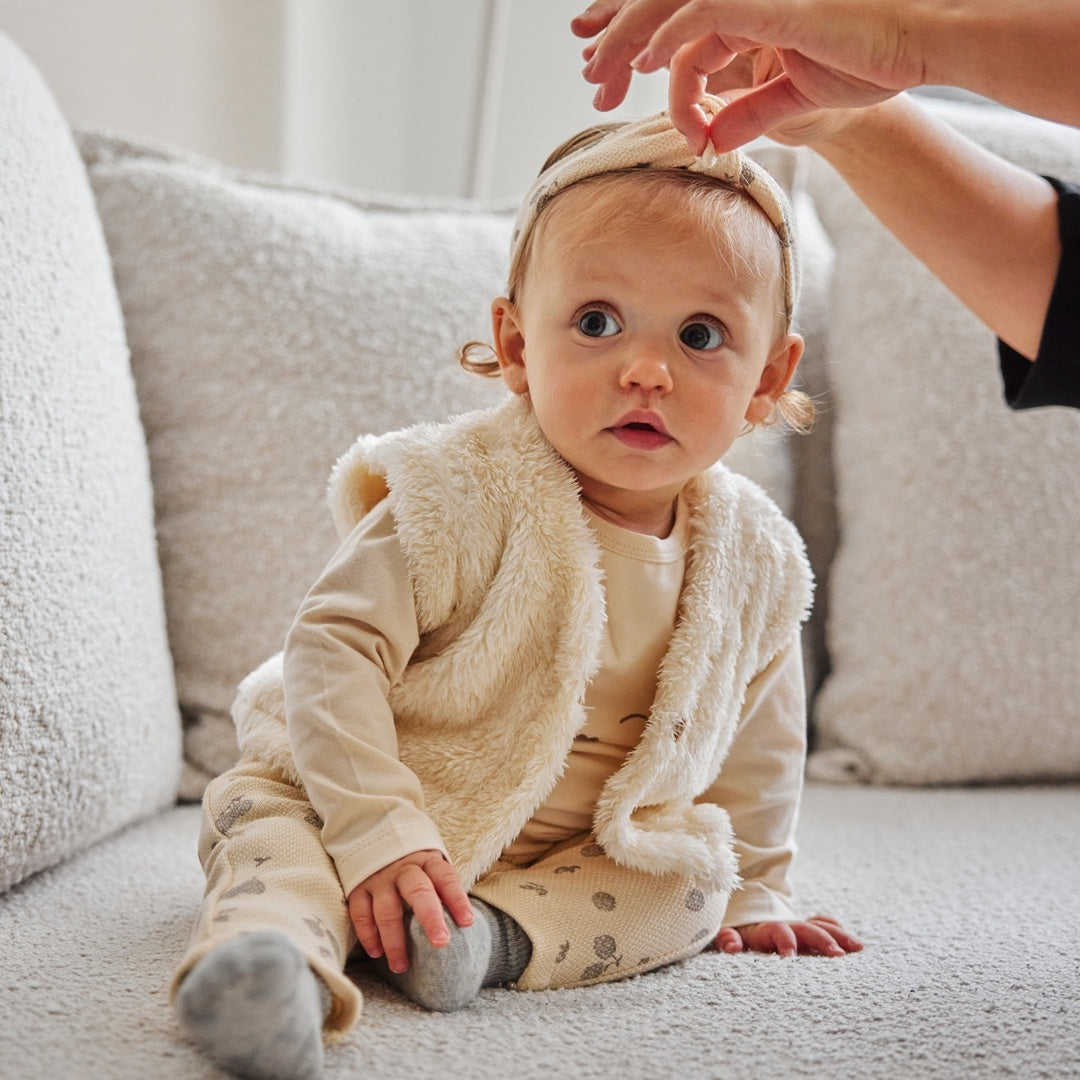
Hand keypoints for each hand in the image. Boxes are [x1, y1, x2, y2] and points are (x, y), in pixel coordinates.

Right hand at [348, 850, 473, 973]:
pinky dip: (368, 935)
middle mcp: (404, 868)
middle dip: (430, 918)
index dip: (457, 899)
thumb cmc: (413, 866)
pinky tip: (376, 953)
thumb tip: (463, 924)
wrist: (375, 842)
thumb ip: (441, 890)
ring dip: (394, 940)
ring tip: (401, 965)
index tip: (467, 922)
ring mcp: (380, 878)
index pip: (446, 878)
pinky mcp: (358, 888)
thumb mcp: (430, 867)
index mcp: (427, 861)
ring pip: (387, 910)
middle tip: (440, 943)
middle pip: (418, 891)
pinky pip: (361, 913)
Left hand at [574, 0, 912, 150]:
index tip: (609, 78)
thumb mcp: (791, 97)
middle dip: (617, 38)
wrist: (917, 45)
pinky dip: (670, 38)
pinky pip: (703, 16)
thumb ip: (748, 114)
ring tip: (600, 70)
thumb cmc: (868, 64)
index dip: (635, 46)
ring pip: (672, 9)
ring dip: (629, 39)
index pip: (676, 25)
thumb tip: (712, 140)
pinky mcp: (769, 4)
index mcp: (749, 10)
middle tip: (590, 74)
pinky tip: (647, 64)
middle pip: (662, 9)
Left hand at [716, 914, 862, 956]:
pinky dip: (838, 931)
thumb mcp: (729, 934)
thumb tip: (732, 947)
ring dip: (839, 936)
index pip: (778, 931)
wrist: (747, 914)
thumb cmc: (739, 932)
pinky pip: (825, 925)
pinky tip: (853, 945)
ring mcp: (800, 926)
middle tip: (837, 956)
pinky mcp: (808, 929)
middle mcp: (787, 926)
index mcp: (767, 929)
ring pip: (821, 926)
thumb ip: (729, 939)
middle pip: (807, 929)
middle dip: (821, 940)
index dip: (784, 941)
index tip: (791, 955)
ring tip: (857, 948)